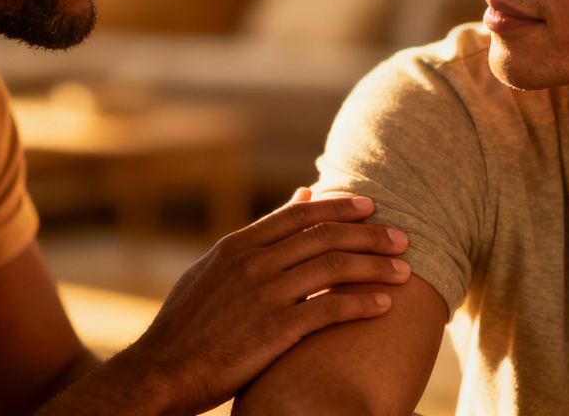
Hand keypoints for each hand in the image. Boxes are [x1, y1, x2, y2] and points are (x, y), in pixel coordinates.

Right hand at [114, 190, 410, 413]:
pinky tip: (384, 306)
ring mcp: (264, 295)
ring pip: (334, 268)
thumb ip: (258, 237)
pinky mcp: (275, 330)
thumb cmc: (188, 325)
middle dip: (369, 235)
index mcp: (237, 247)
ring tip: (404, 271)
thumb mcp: (214, 271)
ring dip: (375, 267)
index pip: (299, 215)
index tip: (370, 207)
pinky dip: (361, 303)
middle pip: (324, 237)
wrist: (163, 371)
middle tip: (402, 237)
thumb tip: (300, 197)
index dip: (339, 208)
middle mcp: (252, 263)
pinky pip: (330, 309)